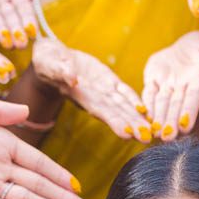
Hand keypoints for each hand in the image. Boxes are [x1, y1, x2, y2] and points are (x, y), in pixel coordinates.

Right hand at [32, 39, 150, 142]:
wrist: (52, 59)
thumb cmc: (47, 62)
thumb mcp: (49, 62)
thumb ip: (61, 70)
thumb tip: (72, 78)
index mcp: (81, 95)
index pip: (101, 111)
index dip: (114, 121)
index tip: (127, 134)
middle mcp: (95, 98)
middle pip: (116, 113)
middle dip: (132, 126)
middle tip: (147, 138)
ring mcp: (103, 91)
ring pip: (123, 106)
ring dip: (137, 119)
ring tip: (151, 132)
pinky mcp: (108, 81)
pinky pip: (124, 92)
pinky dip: (135, 101)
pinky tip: (146, 111)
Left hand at [142, 32, 198, 138]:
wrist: (185, 48)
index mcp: (198, 81)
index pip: (194, 98)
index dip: (189, 112)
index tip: (185, 126)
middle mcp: (182, 88)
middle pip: (176, 106)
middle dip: (171, 122)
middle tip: (167, 137)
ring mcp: (166, 87)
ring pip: (161, 104)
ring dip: (158, 119)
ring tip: (155, 134)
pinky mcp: (152, 82)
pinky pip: (148, 94)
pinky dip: (145, 105)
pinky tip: (143, 118)